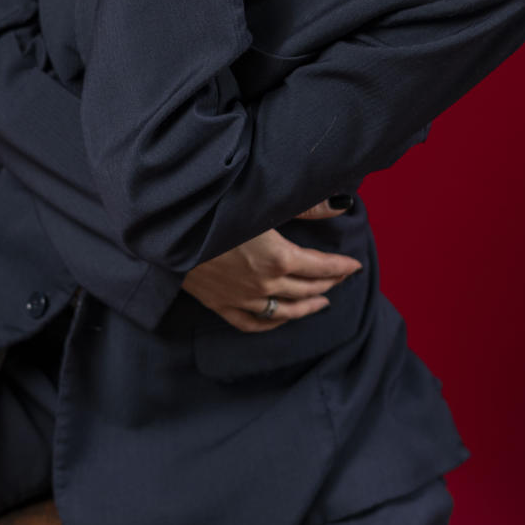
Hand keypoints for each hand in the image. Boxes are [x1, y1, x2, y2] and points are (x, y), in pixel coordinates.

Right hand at [181, 198, 362, 331]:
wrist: (168, 229)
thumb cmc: (215, 208)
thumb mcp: (263, 201)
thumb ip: (306, 205)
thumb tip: (340, 205)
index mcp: (279, 257)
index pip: (320, 267)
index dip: (340, 266)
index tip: (355, 265)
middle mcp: (265, 284)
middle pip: (307, 289)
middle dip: (329, 283)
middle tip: (342, 277)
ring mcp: (242, 298)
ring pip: (285, 312)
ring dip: (307, 307)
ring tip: (323, 302)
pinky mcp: (220, 304)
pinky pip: (253, 323)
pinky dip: (272, 323)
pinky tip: (281, 320)